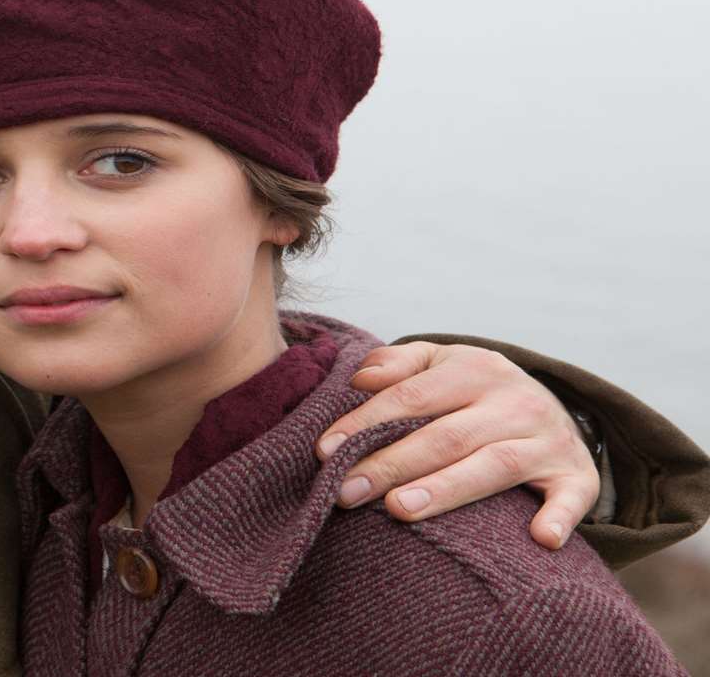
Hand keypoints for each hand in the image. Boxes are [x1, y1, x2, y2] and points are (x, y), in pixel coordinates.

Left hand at [315, 341, 598, 549]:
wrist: (551, 405)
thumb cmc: (474, 390)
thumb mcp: (440, 363)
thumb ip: (398, 364)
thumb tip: (360, 377)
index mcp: (476, 369)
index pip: (411, 397)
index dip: (366, 423)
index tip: (325, 450)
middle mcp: (515, 402)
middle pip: (446, 437)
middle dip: (391, 465)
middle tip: (347, 491)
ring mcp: (548, 440)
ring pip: (493, 466)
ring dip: (446, 489)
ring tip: (399, 510)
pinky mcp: (576, 475)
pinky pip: (572, 497)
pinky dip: (562, 517)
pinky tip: (540, 538)